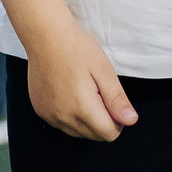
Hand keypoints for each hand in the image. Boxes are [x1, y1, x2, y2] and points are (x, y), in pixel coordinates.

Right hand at [25, 23, 136, 142]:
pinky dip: (70, 114)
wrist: (45, 35)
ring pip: (78, 132)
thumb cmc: (76, 48)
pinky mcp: (41, 111)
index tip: (113, 100)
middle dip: (102, 120)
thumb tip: (130, 121)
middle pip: (94, 136)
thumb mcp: (104, 70)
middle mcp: (63, 118)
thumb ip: (117, 100)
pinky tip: (69, 92)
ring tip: (83, 90)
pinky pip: (62, 124)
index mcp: (82, 108)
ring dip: (86, 119)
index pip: (109, 134)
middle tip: (99, 91)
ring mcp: (49, 116)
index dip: (118, 120)